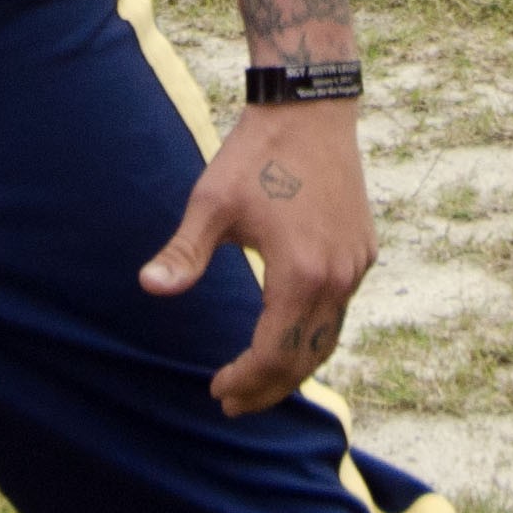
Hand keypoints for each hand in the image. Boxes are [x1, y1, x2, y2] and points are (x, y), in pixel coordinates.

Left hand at [139, 99, 374, 415]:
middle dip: (270, 386)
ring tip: (258, 380)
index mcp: (301, 275)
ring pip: (328, 337)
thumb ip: (185, 252)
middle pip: (307, 356)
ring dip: (295, 364)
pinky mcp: (362, 252)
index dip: (246, 380)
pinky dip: (314, 334)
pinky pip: (340, 310)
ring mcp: (355, 267)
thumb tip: (149, 287)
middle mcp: (337, 279)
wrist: (309, 110)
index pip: (275, 353)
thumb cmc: (255, 154)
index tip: (217, 392)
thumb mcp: (212, 204)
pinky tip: (288, 335)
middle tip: (234, 402)